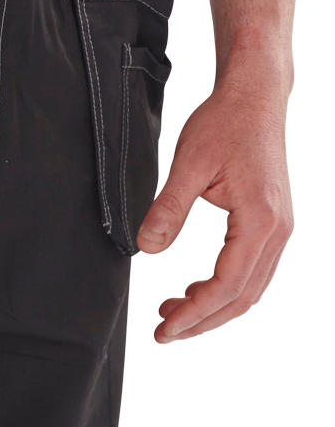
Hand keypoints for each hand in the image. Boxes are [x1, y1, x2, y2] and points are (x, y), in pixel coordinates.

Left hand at [135, 65, 293, 340]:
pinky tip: (199, 287)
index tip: (165, 329)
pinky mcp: (274, 223)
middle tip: (165, 331)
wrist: (255, 95)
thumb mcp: (189, 163)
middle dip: (202, 320)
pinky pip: (253, 270)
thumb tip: (146, 249)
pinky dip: (226, 287)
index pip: (227, 286)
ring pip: (250, 288)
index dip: (194, 314)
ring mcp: (280, 229)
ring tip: (174, 310)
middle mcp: (278, 232)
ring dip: (214, 306)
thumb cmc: (225, 122)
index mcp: (260, 221)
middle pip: (242, 297)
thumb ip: (168, 208)